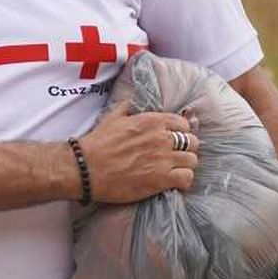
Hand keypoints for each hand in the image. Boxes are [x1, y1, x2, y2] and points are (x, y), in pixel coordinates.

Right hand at [78, 102, 198, 203]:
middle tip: (175, 155)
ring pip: (192, 160)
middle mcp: (161, 139)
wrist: (85, 169)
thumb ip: (129, 105)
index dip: (180, 132)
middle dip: (185, 148)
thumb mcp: (113, 117)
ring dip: (185, 165)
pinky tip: (174, 181)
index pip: (183, 124)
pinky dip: (184, 180)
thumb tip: (135, 97)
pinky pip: (187, 178)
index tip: (173, 139)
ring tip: (175, 169)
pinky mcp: (161, 180)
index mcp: (152, 121)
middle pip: (192, 142)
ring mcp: (163, 160)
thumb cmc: (97, 144)